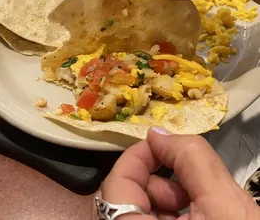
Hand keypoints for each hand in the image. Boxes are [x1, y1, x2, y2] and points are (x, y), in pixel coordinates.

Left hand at [101, 128, 259, 218]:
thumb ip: (192, 159)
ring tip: (200, 207)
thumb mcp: (227, 208)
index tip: (161, 144)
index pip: (116, 185)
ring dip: (166, 200)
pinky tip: (197, 218)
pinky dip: (170, 215)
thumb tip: (158, 133)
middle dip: (157, 182)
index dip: (138, 157)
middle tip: (188, 185)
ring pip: (138, 211)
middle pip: (125, 197)